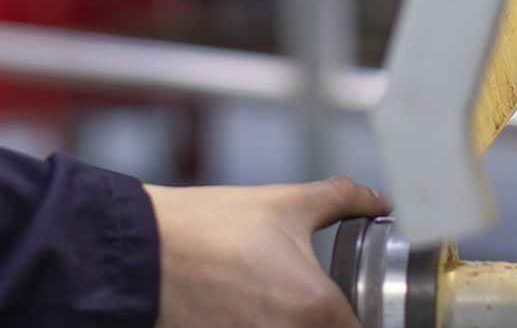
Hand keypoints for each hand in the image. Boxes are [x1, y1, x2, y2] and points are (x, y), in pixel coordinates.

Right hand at [148, 176, 390, 327]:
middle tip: (314, 305)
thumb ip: (341, 199)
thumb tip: (377, 199)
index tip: (358, 308)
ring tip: (276, 308)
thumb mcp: (283, 203)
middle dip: (329, 325)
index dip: (364, 321)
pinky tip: (250, 316)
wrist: (139, 251)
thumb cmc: (207, 228)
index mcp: (316, 307)